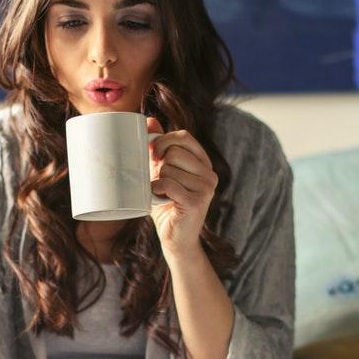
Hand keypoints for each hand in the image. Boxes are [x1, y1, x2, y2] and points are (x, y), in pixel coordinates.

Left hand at [146, 116, 217, 260]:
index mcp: (203, 162)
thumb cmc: (167, 204)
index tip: (153, 153)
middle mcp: (209, 173)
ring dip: (157, 181)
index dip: (163, 140)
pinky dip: (157, 190)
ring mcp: (206, 188)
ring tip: (161, 193)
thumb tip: (148, 120)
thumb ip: (159, 148)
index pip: (184, 136)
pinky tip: (158, 198)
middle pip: (175, 151)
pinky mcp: (197, 201)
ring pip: (169, 168)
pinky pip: (169, 184)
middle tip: (157, 179)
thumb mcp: (161, 172)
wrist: (175, 238)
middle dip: (159, 164)